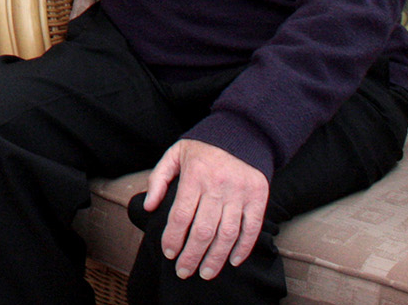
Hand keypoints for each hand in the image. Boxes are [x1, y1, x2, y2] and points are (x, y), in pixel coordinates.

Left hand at [143, 139, 268, 280]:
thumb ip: (158, 179)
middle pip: (203, 230)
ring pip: (227, 234)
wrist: (240, 135)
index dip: (173, 238)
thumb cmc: (201, 149)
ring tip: (205, 273)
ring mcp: (240, 193)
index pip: (181, 215)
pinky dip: (243, 248)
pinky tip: (232, 261)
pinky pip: (252, 229)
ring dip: (215, 258)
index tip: (168, 253)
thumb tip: (149, 206)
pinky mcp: (258, 197)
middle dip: (191, 255)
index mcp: (195, 175)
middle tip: (183, 271)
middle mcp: (218, 185)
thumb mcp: (174, 155)